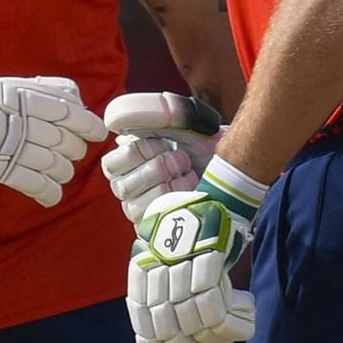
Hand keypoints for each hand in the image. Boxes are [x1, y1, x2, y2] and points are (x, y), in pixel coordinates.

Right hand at [0, 76, 106, 205]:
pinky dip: (49, 193)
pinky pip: (36, 185)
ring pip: (56, 166)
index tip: (98, 133)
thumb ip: (50, 89)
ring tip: (60, 169)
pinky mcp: (3, 171)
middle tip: (72, 150)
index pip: (70, 114)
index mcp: (29, 100)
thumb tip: (79, 101)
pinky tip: (53, 195)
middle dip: (75, 149)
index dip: (89, 126)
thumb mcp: (18, 84)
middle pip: (67, 143)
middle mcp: (25, 124)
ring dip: (64, 171)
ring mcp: (14, 149)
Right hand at [102, 92, 224, 224]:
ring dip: (169, 186)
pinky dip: (177, 203)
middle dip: (159, 168)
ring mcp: (139, 212)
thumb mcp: (181, 122)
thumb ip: (157, 112)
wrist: (230, 172)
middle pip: (123, 186)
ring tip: (188, 175)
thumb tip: (131, 116)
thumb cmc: (200, 146)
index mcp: (125, 162)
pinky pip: (155, 222)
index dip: (138, 152)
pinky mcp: (155, 230)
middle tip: (182, 159)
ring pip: (137, 206)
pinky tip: (191, 192)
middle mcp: (127, 189)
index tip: (164, 143)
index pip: (112, 163)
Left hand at [127, 188, 256, 342]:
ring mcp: (179, 271)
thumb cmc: (192, 235)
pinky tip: (243, 308)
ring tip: (232, 326)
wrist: (212, 199)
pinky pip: (218, 313)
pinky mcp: (205, 266)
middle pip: (171, 335)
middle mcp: (155, 276)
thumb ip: (164, 297)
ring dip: (216, 337)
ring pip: (195, 327)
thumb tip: (175, 342)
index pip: (144, 334)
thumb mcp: (165, 262)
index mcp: (140, 278)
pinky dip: (233, 321)